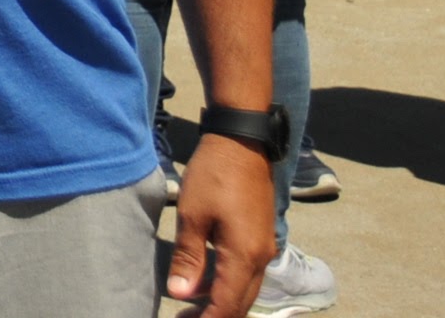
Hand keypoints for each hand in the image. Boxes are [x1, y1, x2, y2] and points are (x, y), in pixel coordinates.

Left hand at [165, 130, 272, 314]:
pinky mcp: (260, 237)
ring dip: (221, 302)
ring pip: (245, 289)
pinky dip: (228, 284)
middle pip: (241, 302)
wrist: (241, 143)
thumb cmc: (214, 175)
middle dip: (214, 316)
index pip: (228, 305)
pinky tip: (205, 282)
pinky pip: (247, 273)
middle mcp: (261, 258)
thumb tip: (181, 294)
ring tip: (188, 306)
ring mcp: (264, 247)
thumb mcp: (192, 216)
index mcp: (245, 255)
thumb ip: (188, 258)